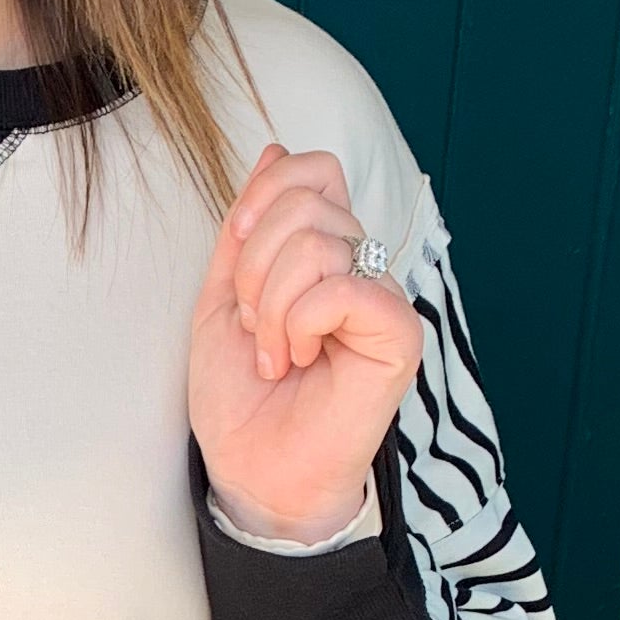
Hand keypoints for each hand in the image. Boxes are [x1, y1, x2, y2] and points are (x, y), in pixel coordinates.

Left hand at [188, 141, 419, 542]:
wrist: (252, 470)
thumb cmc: (242, 398)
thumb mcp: (222, 296)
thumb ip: (246, 227)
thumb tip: (275, 149)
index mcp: (323, 253)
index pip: (313, 169)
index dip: (263, 196)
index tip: (234, 256)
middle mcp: (360, 268)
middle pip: (308, 200)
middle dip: (254, 264)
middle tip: (255, 325)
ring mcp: (383, 298)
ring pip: (318, 240)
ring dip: (272, 303)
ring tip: (275, 352)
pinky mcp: (398, 334)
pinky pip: (344, 288)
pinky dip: (300, 323)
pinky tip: (298, 361)